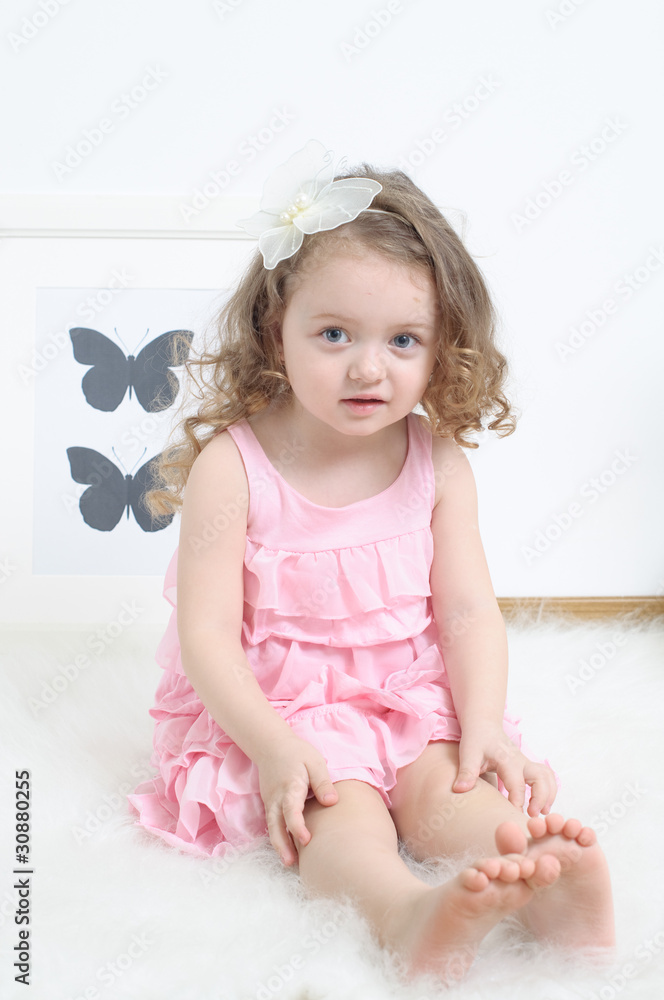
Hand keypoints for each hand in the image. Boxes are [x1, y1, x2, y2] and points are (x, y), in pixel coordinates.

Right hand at [256, 736, 337, 865]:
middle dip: (282, 844)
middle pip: (276, 823)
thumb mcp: (314, 761)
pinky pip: (272, 823)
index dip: (297, 826)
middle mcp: (277, 797)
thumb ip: (322, 782)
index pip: (291, 809)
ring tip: (289, 862)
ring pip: (271, 826)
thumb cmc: (297, 753)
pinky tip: (286, 850)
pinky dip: (277, 837)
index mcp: (290, 785)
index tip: (306, 840)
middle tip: (291, 863)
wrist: (271, 746)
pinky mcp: (270, 804)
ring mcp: (271, 801)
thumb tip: (332, 802)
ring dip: (278, 844)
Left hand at [452, 724, 556, 816]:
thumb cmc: (476, 740)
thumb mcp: (468, 753)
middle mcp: (521, 760)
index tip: (515, 816)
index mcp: (507, 759)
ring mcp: (526, 763)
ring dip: (548, 794)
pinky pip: (546, 776)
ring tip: (542, 813)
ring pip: (548, 776)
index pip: (517, 783)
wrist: (483, 725)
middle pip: (541, 778)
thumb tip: (460, 790)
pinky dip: (548, 790)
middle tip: (533, 816)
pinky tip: (541, 805)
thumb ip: (466, 772)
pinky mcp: (528, 766)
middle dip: (541, 798)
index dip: (517, 801)